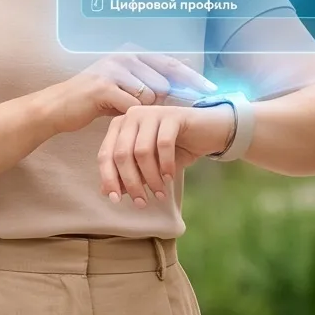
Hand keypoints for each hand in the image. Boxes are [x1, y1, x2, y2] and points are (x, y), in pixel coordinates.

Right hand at [34, 49, 210, 137]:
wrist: (56, 108)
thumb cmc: (92, 101)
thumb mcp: (122, 87)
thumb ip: (147, 84)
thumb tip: (178, 90)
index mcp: (131, 53)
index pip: (171, 64)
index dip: (192, 77)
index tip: (212, 90)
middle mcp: (124, 55)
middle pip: (162, 84)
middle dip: (159, 103)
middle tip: (146, 114)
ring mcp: (113, 69)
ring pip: (148, 97)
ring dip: (140, 111)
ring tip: (118, 108)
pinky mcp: (104, 86)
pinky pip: (132, 106)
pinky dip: (128, 115)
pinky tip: (114, 113)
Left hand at [97, 101, 231, 206]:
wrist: (208, 131)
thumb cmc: (176, 148)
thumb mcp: (149, 166)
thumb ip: (129, 175)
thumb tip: (106, 192)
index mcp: (121, 126)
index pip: (106, 154)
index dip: (109, 179)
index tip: (116, 199)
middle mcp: (132, 115)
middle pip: (122, 154)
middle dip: (131, 182)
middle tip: (142, 202)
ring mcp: (152, 112)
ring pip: (142, 151)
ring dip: (150, 177)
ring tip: (159, 192)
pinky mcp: (172, 115)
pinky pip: (163, 144)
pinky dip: (166, 164)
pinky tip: (170, 177)